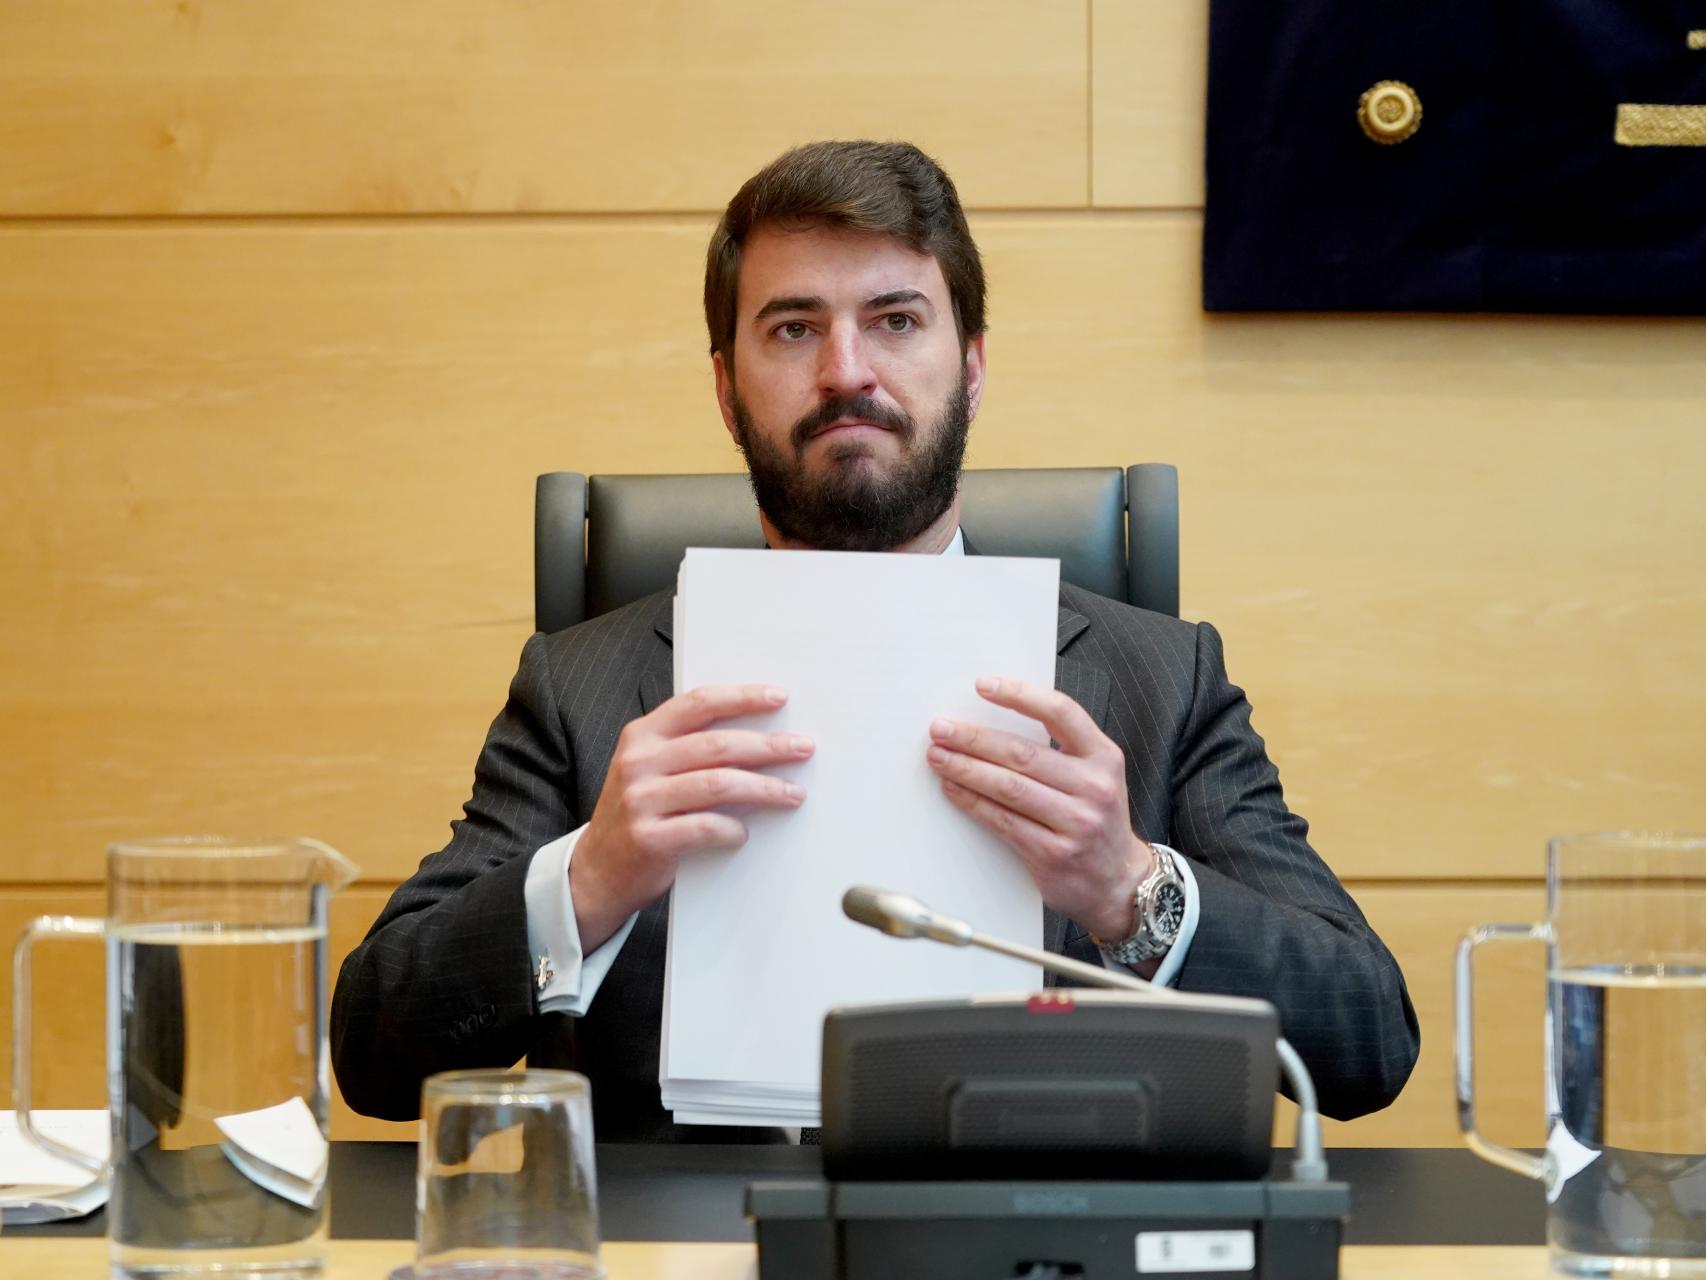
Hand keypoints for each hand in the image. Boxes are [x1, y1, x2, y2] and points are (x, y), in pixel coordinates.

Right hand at [571, 684, 813, 950]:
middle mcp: (639, 762)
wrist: (597, 870)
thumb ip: (689, 747)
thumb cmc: (639, 812)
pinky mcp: (648, 839)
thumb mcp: (650, 768)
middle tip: (802, 748)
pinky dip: (733, 829)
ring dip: (764, 788)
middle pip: (717, 744)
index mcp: (643, 735)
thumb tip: (760, 736)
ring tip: (792, 793)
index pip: (699, 703)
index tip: (778, 697)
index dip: (742, 697)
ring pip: (718, 784)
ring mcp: (641, 800)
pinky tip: (745, 831)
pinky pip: (705, 827)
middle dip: (768, 745)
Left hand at [926, 675, 1153, 941]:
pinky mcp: (1053, 854)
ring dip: (966, 769)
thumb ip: (1060, 747)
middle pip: (1023, 753)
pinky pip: (1002, 820)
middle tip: (941, 728)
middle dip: (974, 738)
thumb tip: (993, 719)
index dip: (1019, 695)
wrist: (1118, 882)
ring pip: (1008, 787)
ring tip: (938, 756)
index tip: (983, 684)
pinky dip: (972, 802)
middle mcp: (1094, 787)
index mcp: (1104, 757)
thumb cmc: (1096, 818)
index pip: (1060, 712)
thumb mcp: (1095, 775)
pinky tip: (953, 788)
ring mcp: (1076, 823)